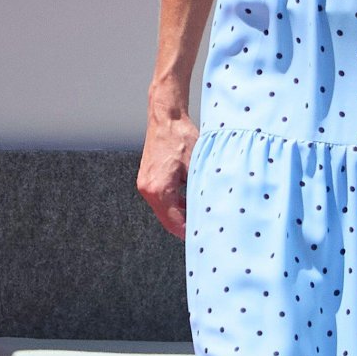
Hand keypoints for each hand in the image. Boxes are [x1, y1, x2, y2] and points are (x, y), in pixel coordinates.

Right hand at [137, 95, 197, 237]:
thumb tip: (211, 209)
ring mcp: (145, 184)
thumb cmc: (180, 137)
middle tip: (205, 230)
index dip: (190, 232)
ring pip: (165, 210)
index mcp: (159, 189)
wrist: (166, 118)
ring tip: (200, 216)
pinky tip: (189, 201)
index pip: (174, 222)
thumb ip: (200, 189)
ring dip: (180, 214)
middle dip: (185, 226)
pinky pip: (162, 199)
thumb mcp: (197, 166)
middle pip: (168, 219)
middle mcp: (147, 189)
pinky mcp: (147, 179)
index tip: (203, 237)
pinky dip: (175, 203)